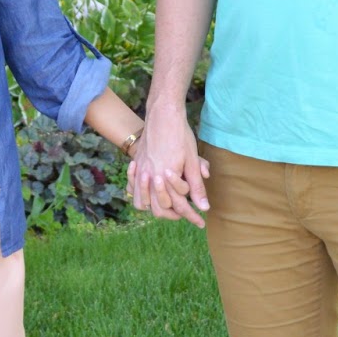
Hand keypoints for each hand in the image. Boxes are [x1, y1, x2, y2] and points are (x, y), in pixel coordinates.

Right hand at [127, 108, 210, 227]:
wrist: (162, 114)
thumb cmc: (180, 135)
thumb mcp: (192, 161)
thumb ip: (196, 186)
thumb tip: (204, 207)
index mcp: (166, 178)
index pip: (180, 206)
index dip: (191, 216)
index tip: (200, 222)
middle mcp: (151, 177)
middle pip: (159, 209)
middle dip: (173, 215)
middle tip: (185, 215)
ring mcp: (141, 171)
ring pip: (142, 203)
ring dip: (155, 207)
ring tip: (169, 207)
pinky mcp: (136, 164)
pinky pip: (133, 189)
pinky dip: (141, 195)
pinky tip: (151, 193)